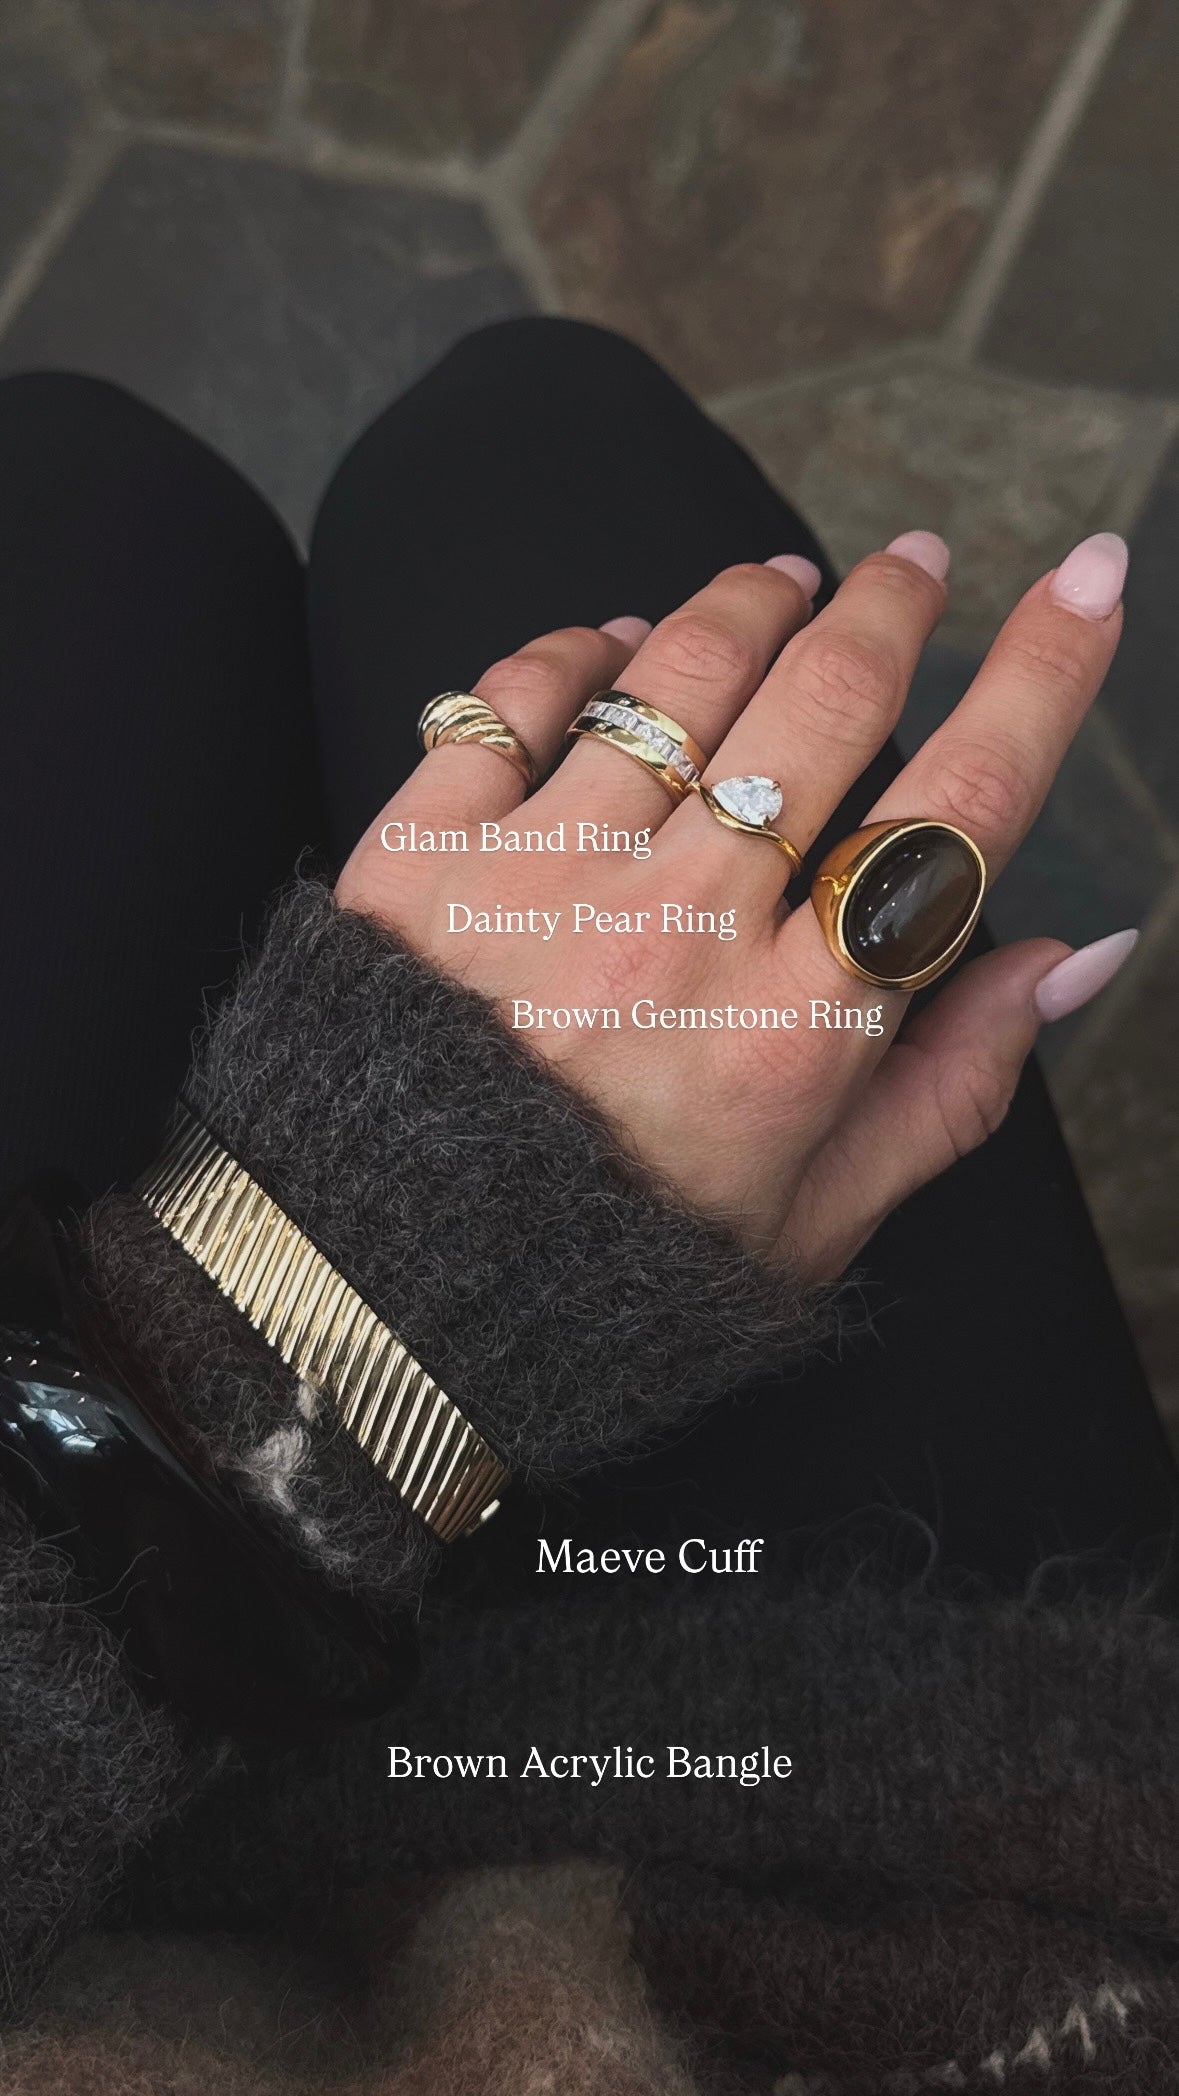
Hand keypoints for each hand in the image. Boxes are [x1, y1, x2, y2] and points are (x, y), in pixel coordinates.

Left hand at [337, 531, 1131, 1278]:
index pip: (958, 812)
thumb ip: (956, 1083)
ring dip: (748, 602)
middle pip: (826, 703)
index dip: (1044, 677)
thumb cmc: (620, 1258)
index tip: (1089, 581)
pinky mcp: (422, 855)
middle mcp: (682, 932)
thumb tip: (1078, 951)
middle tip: (914, 564)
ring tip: (779, 583)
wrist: (392, 1289)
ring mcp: (544, 879)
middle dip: (892, 606)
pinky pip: (514, 695)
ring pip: (678, 674)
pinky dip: (578, 650)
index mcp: (797, 1027)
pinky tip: (615, 646)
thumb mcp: (818, 1213)